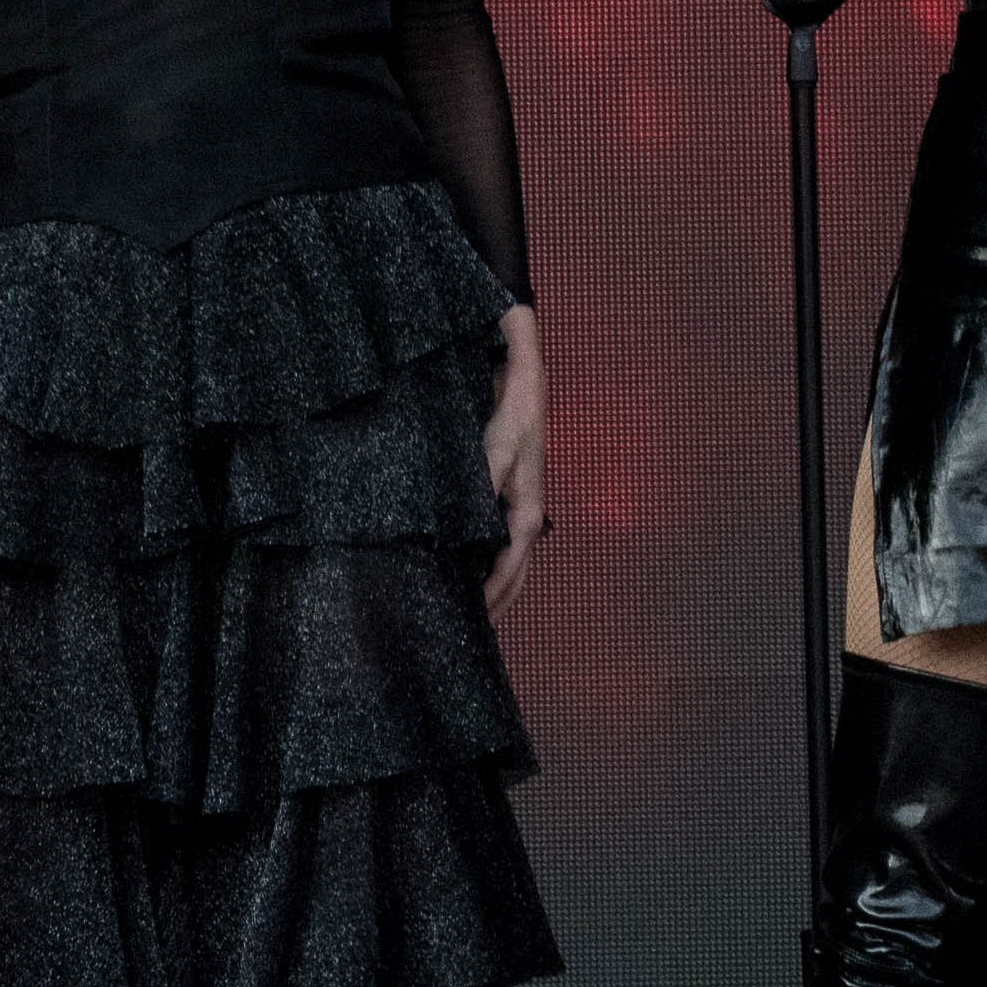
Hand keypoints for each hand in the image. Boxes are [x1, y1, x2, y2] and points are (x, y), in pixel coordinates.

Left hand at [481, 304, 547, 614]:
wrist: (520, 354)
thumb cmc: (514, 387)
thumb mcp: (503, 426)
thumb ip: (490, 467)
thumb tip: (475, 512)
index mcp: (528, 497)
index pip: (511, 559)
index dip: (493, 591)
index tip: (472, 616)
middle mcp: (523, 502)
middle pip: (514, 565)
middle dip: (497, 599)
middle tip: (472, 633)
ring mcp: (513, 494)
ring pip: (506, 553)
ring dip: (491, 583)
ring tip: (467, 613)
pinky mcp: (501, 482)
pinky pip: (492, 532)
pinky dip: (481, 557)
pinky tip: (458, 564)